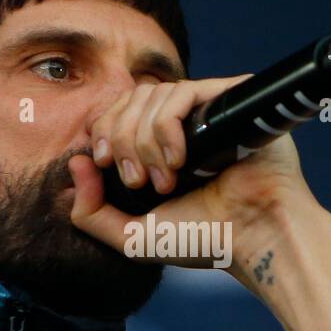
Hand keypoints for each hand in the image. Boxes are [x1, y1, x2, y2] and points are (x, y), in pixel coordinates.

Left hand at [67, 75, 320, 276]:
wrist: (253, 237)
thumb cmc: (203, 239)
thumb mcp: (131, 237)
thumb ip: (91, 212)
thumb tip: (77, 163)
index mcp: (159, 144)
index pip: (116, 112)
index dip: (103, 132)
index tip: (107, 166)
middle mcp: (183, 122)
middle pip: (129, 99)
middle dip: (121, 140)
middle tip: (138, 181)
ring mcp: (206, 109)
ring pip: (151, 94)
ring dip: (145, 140)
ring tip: (166, 179)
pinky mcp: (229, 99)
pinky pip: (182, 92)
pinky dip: (167, 126)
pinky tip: (180, 160)